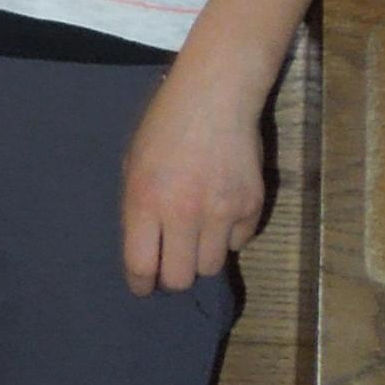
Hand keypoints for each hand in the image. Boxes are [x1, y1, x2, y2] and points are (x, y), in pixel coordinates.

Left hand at [121, 58, 267, 293]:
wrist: (215, 97)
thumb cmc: (164, 127)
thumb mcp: (134, 165)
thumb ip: (137, 210)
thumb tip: (145, 252)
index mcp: (145, 202)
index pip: (141, 266)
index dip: (141, 284)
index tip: (144, 287)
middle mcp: (183, 213)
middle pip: (180, 278)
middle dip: (172, 276)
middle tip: (171, 264)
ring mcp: (220, 211)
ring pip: (211, 266)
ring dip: (201, 257)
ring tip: (197, 235)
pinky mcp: (251, 206)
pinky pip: (238, 242)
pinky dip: (228, 235)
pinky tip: (221, 210)